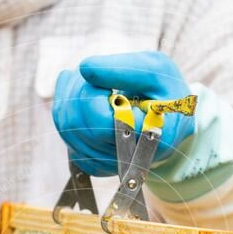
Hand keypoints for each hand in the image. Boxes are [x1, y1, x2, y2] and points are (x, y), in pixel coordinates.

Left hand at [52, 51, 194, 175]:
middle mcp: (130, 161)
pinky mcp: (93, 163)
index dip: (94, 94)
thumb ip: (125, 68)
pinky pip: (66, 134)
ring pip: (67, 127)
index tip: (105, 76)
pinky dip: (66, 107)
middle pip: (78, 124)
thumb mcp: (157, 71)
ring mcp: (108, 165)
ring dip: (69, 94)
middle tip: (92, 71)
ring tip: (86, 78)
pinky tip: (81, 93)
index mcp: (153, 139)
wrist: (167, 121)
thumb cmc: (164, 94)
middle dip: (80, 89)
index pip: (102, 123)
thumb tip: (85, 68)